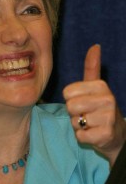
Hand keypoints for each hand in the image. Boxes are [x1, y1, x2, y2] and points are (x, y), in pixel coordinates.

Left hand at [63, 44, 125, 165]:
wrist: (116, 133)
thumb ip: (92, 66)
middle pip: (70, 106)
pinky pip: (80, 136)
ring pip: (75, 122)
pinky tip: (93, 134)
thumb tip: (95, 45)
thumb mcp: (96, 86)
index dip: (71, 99)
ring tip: (91, 124)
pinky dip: (83, 138)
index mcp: (101, 86)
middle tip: (87, 114)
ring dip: (79, 126)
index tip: (83, 101)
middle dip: (74, 113)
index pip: (67, 92)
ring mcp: (108, 118)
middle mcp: (108, 100)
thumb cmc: (100, 107)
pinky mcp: (105, 135)